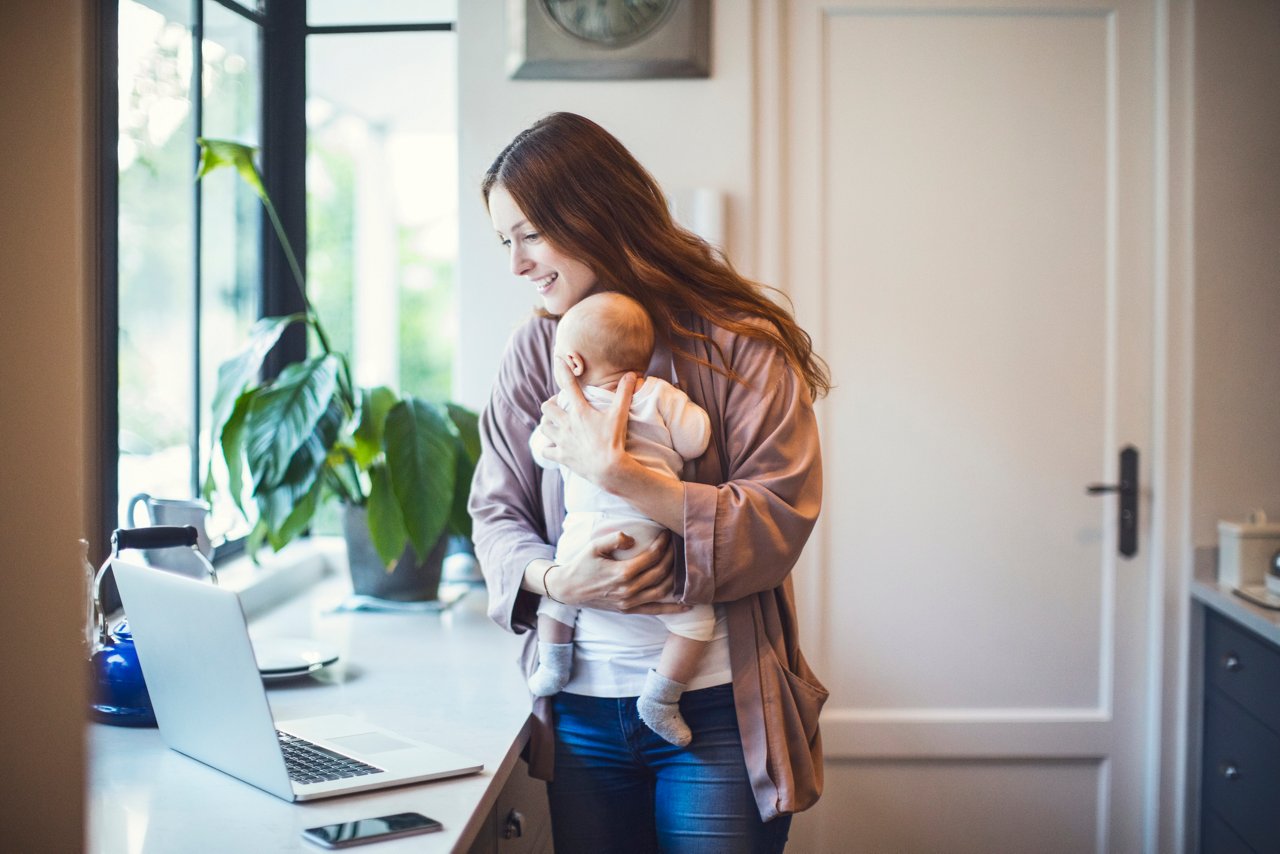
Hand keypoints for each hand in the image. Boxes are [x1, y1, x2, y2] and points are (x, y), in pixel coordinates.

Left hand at [537, 369, 637, 489]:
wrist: (609, 468)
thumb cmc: (614, 440)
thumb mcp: (620, 415)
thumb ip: (624, 394)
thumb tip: (632, 375)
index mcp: (580, 411)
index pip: (568, 385)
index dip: (563, 370)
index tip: (558, 360)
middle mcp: (567, 424)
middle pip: (546, 407)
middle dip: (550, 405)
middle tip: (559, 406)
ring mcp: (562, 441)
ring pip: (544, 427)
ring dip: (548, 424)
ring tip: (554, 424)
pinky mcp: (561, 456)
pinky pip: (545, 450)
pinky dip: (547, 448)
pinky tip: (553, 447)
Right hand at [549, 530, 684, 614]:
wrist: (568, 589)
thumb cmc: (581, 565)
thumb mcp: (594, 547)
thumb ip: (614, 539)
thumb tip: (633, 538)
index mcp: (622, 573)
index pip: (652, 557)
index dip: (663, 544)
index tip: (667, 534)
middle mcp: (628, 590)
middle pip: (660, 572)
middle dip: (672, 557)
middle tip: (676, 545)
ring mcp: (629, 602)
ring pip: (662, 590)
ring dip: (675, 577)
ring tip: (680, 563)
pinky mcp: (629, 610)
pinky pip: (655, 610)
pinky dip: (672, 609)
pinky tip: (687, 606)